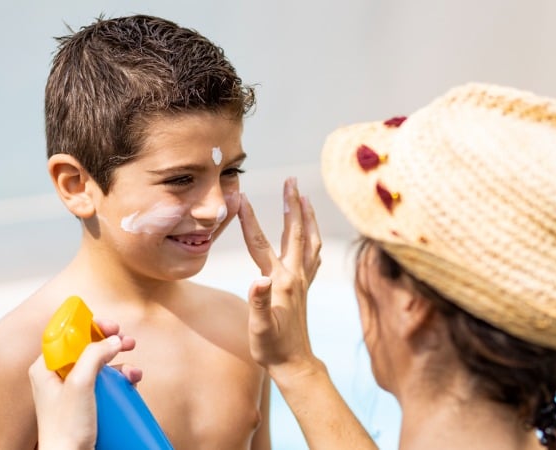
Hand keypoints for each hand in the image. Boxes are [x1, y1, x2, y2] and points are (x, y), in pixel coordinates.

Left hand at [28, 320, 139, 449]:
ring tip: (133, 368)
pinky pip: (104, 385)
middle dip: (109, 343)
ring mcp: (71, 392)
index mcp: (45, 368)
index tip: (109, 326)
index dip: (89, 326)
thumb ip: (94, 355)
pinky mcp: (84, 405)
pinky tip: (132, 381)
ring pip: (99, 366)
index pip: (66, 335)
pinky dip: (120, 379)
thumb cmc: (66, 429)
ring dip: (119, 362)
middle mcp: (56, 377)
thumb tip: (113, 340)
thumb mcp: (80, 384)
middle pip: (86, 348)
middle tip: (126, 341)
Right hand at [237, 177, 321, 379]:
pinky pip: (313, 255)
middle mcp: (294, 276)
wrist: (295, 363)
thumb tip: (257, 280)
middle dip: (292, 203)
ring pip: (310, 240)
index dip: (250, 220)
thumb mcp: (259, 327)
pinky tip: (312, 235)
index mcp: (280, 281)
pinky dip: (313, 238)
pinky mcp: (305, 288)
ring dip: (307, 216)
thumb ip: (258, 303)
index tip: (241, 196)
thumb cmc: (272, 347)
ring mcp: (303, 281)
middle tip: (291, 179)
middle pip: (295, 232)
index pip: (260, 244)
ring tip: (305, 197)